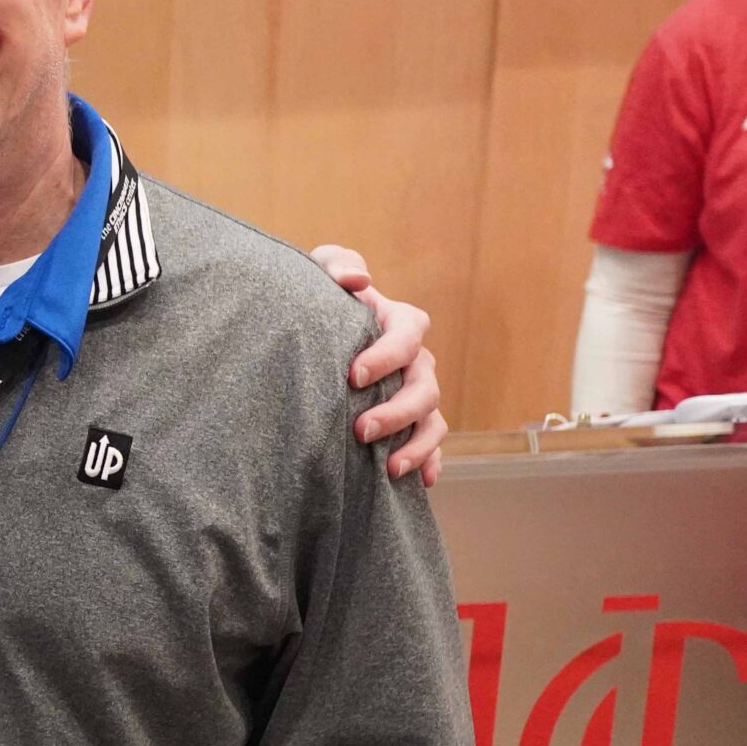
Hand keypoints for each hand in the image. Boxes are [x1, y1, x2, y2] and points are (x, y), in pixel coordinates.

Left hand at [310, 244, 446, 484]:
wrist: (313, 330)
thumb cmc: (321, 297)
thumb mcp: (321, 271)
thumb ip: (337, 264)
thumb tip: (358, 280)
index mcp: (401, 323)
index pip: (407, 336)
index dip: (385, 356)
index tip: (351, 376)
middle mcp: (417, 360)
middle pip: (424, 387)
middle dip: (396, 411)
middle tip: (360, 430)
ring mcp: (417, 392)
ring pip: (433, 420)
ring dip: (415, 445)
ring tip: (388, 467)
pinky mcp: (411, 421)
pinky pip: (432, 444)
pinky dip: (429, 461)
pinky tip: (418, 481)